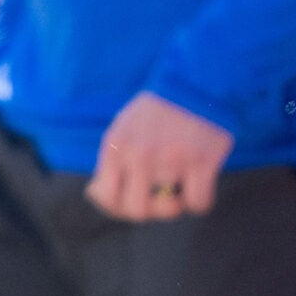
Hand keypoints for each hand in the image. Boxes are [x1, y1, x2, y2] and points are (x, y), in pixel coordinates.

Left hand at [86, 91, 231, 220]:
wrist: (193, 84)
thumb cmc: (155, 113)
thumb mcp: (122, 128)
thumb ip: (111, 161)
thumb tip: (94, 195)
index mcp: (115, 145)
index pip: (107, 198)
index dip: (120, 208)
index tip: (133, 200)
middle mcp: (139, 154)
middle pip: (138, 210)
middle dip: (150, 211)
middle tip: (161, 198)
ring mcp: (170, 160)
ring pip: (171, 208)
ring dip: (177, 201)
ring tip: (180, 180)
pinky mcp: (202, 162)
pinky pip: (198, 204)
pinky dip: (199, 201)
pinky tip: (198, 184)